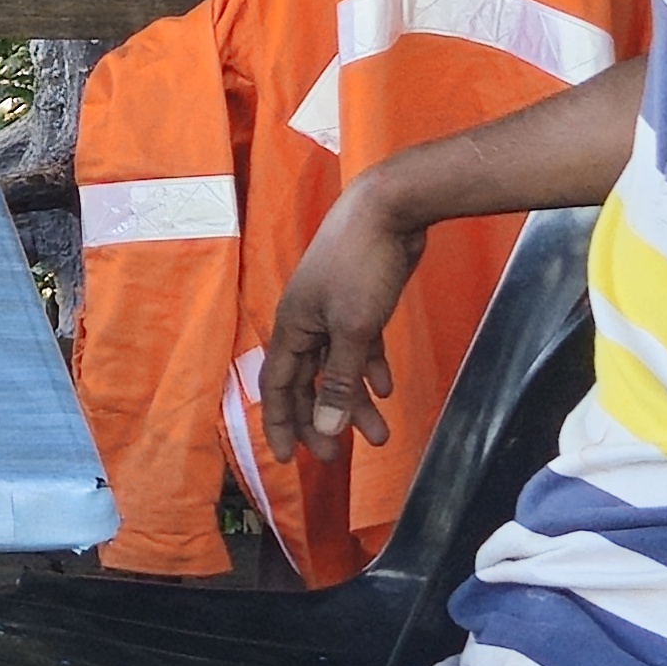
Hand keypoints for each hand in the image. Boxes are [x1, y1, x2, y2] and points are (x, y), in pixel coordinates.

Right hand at [251, 200, 423, 454]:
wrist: (389, 208)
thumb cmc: (361, 265)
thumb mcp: (353, 330)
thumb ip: (340, 382)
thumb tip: (326, 427)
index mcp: (292, 328)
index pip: (277, 386)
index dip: (281, 423)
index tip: (288, 457)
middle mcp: (306, 322)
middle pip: (308, 383)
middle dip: (321, 420)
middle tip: (335, 456)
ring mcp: (333, 311)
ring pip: (340, 368)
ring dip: (356, 402)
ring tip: (379, 436)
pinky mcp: (361, 302)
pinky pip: (361, 346)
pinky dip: (371, 368)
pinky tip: (386, 389)